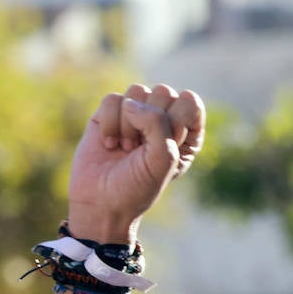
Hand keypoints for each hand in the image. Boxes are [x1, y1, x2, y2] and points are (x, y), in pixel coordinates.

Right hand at [67, 83, 205, 243]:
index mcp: (187, 132)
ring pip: (137, 91)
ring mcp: (137, 113)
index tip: (166, 148)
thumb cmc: (138, 186)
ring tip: (127, 149)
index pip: (191, 102)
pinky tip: (110, 144)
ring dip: (128, 124)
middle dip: (151, 122)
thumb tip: (132, 103)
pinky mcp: (110, 113)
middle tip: (142, 150)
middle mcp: (164, 119)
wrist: (101, 202)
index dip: (176, 122)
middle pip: (164, 92)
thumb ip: (158, 125)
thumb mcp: (162, 161)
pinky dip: (109, 123)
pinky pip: (112, 99)